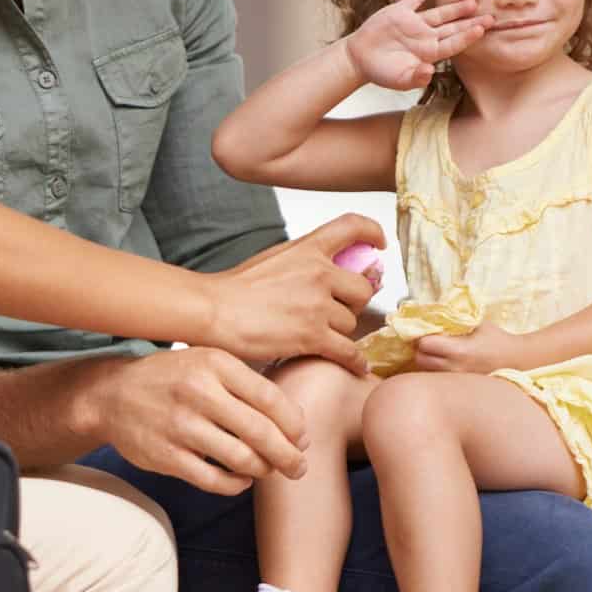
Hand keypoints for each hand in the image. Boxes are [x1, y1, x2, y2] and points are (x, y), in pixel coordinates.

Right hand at [84, 347, 310, 494]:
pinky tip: (241, 479)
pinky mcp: (167, 456)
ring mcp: (181, 426)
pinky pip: (215, 480)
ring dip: (264, 470)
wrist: (111, 394)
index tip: (301, 438)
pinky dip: (236, 484)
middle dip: (288, 456)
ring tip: (268, 471)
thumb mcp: (207, 362)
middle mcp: (199, 393)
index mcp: (215, 364)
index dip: (294, 425)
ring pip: (242, 459)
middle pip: (262, 433)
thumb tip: (296, 421)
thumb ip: (248, 384)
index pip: (271, 399)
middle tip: (298, 466)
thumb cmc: (171, 377)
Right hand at [209, 215, 385, 371]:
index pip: (352, 226)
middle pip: (362, 287)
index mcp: (307, 248)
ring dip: (341, 332)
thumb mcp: (274, 259)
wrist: (213, 311)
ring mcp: (317, 305)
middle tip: (337, 312)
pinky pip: (349, 351)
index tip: (379, 244)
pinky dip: (355, 361)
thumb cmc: (235, 289)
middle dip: (354, 302)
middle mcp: (318, 272)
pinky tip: (355, 365)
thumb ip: (305, 261)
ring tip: (319, 337)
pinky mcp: (312, 336)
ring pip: (351, 322)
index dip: (372, 231)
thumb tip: (334, 271)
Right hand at [343, 0, 489, 90]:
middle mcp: (425, 37)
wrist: (359, 59)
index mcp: (428, 53)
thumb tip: (429, 72)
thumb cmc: (381, 72)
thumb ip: (416, 77)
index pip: (453, 43)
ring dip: (455, 7)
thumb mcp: (399, 79)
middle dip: (471, 22)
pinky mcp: (400, 12)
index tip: (482, 30)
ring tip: (473, 2)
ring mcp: (414, 24)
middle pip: (453, 28)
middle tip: (491, 17)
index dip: (467, 36)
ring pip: (439, 14)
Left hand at [410, 323, 525, 373]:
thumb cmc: (497, 339)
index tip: (426, 332)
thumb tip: (432, 315)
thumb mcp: (476, 323)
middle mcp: (455, 368)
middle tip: (428, 343)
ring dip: (427, 362)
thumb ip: (454, 321)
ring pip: (426, 372)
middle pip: (420, 360)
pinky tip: (444, 363)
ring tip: (436, 354)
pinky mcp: (459, 387)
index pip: (424, 345)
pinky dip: (435, 371)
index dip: (421, 337)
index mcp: (459, 351)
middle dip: (420, 350)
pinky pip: (438, 379)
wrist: (517, 360)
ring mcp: (456, 380)